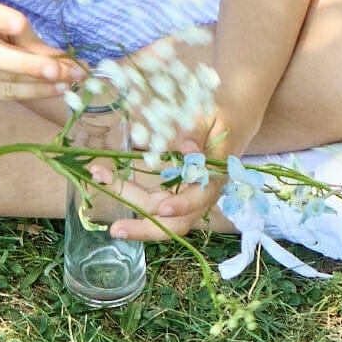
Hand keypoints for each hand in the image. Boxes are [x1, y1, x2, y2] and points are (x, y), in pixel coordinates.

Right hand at [0, 0, 81, 108]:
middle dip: (26, 64)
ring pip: (3, 81)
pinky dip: (35, 92)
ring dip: (40, 83)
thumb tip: (68, 59)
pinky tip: (57, 90)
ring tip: (69, 81)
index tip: (20, 23)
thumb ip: (28, 38)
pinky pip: (7, 94)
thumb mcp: (0, 22)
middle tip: (58, 69)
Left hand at [99, 97, 245, 241]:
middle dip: (146, 226)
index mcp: (215, 174)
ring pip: (164, 218)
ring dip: (136, 216)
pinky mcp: (178, 190)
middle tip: (115, 228)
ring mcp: (191, 195)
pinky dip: (135, 200)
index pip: (200, 198)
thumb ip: (196, 131)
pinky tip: (112, 186)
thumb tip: (187, 149)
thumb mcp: (210, 115)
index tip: (161, 208)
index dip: (182, 205)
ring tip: (107, 205)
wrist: (234, 116)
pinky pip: (157, 203)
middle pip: (178, 221)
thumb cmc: (221, 113)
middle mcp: (204, 192)